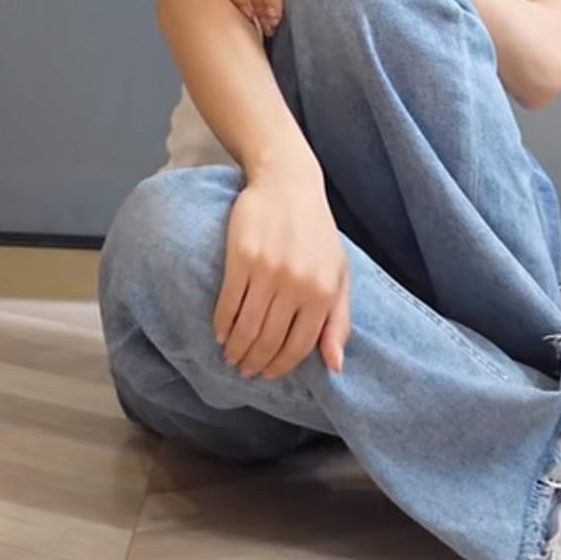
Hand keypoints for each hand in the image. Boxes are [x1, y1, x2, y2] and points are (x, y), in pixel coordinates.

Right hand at [213, 164, 350, 378]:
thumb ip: (339, 320)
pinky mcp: (241, 257)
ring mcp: (268, 270)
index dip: (281, 366)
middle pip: (270, 340)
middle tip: (245, 371)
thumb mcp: (339, 272)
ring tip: (231, 357)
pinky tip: (221, 334)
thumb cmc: (316, 232)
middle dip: (255, 363)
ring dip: (237, 349)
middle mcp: (297, 284)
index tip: (268, 375)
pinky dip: (223, 324)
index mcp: (323, 291)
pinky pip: (228, 302)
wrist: (288, 184)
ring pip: (247, 327)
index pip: (300, 345)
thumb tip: (335, 365)